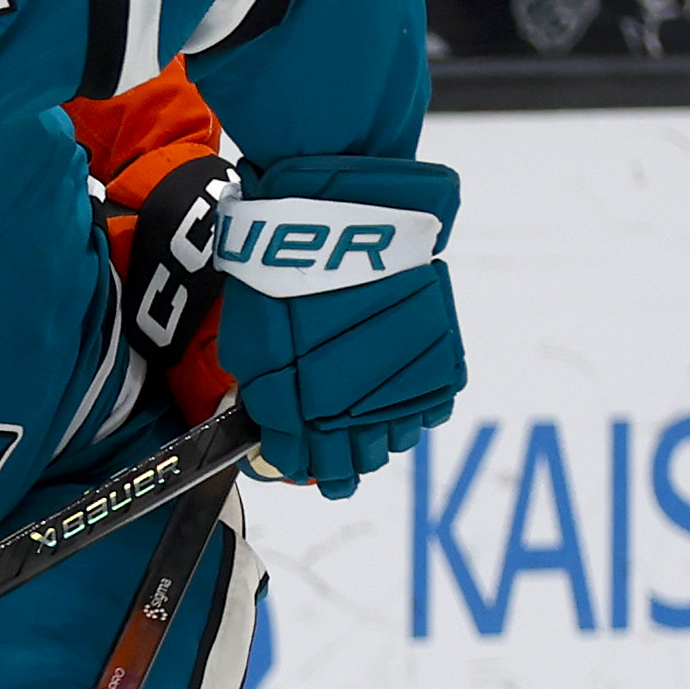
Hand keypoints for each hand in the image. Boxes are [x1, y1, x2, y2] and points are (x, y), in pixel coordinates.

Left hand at [215, 152, 463, 497]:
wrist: (343, 220)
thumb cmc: (285, 274)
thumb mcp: (251, 342)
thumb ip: (264, 394)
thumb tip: (271, 425)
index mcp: (304, 414)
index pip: (306, 467)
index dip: (300, 468)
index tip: (296, 465)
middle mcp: (357, 412)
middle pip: (356, 464)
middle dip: (342, 466)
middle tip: (337, 463)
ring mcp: (401, 387)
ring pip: (395, 441)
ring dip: (378, 438)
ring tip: (366, 426)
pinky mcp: (438, 361)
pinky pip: (431, 408)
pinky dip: (415, 408)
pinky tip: (398, 395)